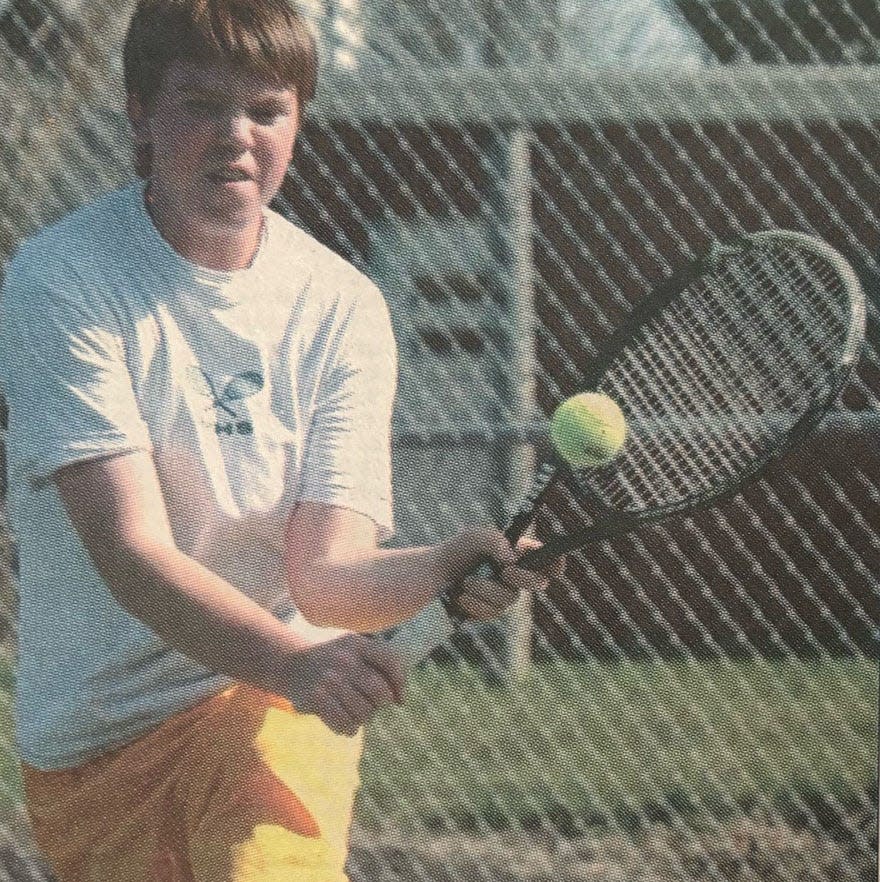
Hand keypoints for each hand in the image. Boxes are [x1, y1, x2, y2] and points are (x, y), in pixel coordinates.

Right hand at [282, 634, 405, 735]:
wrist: (290, 663)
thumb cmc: (332, 660)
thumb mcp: (353, 649)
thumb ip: (378, 665)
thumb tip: (399, 699)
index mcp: (357, 643)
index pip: (391, 661)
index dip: (400, 682)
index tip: (398, 697)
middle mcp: (344, 659)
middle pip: (380, 692)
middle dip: (380, 704)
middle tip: (372, 704)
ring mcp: (329, 679)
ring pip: (364, 712)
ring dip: (364, 718)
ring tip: (356, 712)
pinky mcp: (316, 698)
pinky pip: (345, 724)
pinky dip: (349, 729)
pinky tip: (346, 723)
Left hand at [438, 528, 565, 620]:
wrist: (434, 574)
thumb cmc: (458, 550)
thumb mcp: (476, 537)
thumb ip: (496, 542)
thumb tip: (512, 560)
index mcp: (520, 554)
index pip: (550, 561)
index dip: (556, 564)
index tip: (552, 566)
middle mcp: (518, 576)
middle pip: (539, 583)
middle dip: (524, 578)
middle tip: (505, 571)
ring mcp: (506, 595)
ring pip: (511, 598)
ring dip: (487, 589)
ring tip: (466, 581)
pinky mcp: (491, 611)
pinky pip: (493, 612)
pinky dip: (476, 603)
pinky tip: (462, 595)